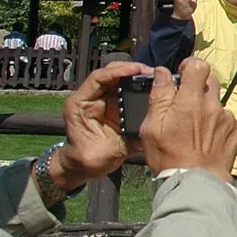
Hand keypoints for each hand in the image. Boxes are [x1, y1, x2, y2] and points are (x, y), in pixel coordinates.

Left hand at [50, 61, 145, 189]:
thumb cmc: (86, 160)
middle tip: (153, 73)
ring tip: (156, 78)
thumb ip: (129, 141)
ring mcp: (101, 99)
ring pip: (119, 78)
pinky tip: (152, 87)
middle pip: (110, 73)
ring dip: (137, 76)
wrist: (81, 166)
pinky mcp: (112, 104)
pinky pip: (125, 88)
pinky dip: (138, 85)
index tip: (137, 70)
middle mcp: (90, 97)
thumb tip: (153, 131)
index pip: (98, 78)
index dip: (118, 71)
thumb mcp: (108, 153)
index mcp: (80, 104)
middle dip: (132, 70)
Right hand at [142, 58, 236, 180]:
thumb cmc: (169, 157)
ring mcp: (226, 117)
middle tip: (185, 103)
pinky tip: (206, 138)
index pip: (198, 66)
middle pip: (210, 81)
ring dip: (207, 108)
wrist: (196, 182)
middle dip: (197, 87)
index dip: (190, 66)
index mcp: (190, 101)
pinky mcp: (236, 130)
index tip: (183, 74)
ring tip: (194, 128)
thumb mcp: (152, 126)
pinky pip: (227, 118)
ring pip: (217, 102)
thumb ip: (159, 96)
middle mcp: (212, 105)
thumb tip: (163, 73)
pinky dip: (217, 123)